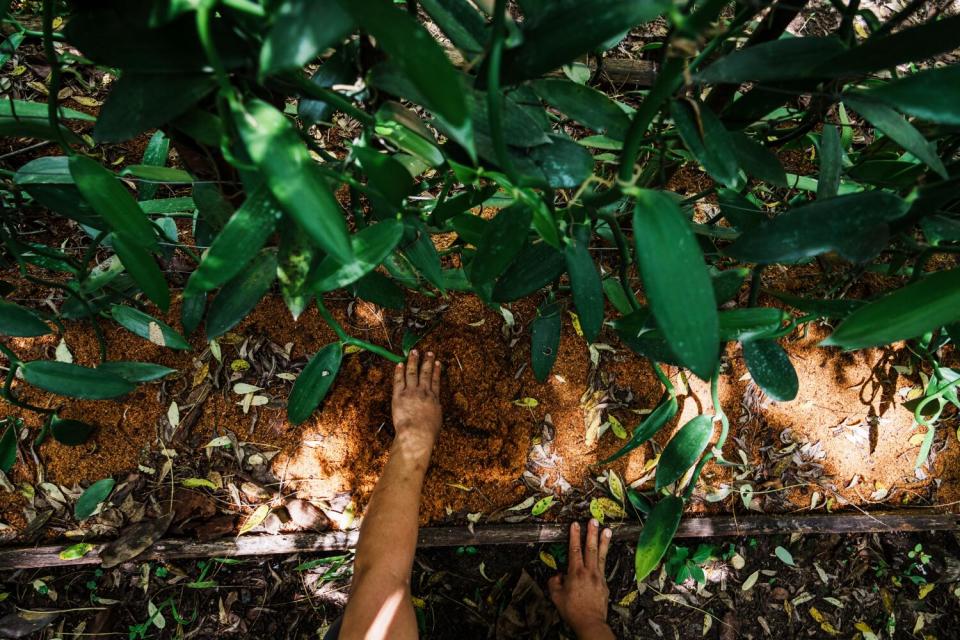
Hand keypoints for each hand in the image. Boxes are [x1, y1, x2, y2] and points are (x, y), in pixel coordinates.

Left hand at [391, 350, 441, 456]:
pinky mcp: (399, 395)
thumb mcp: (437, 420)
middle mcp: (423, 392)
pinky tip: (399, 364)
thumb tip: (434, 409)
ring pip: (412, 373)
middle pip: (425, 373)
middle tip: (428, 352)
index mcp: (434, 398)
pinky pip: (399, 380)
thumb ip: (435, 411)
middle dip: (427, 361)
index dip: (436, 370)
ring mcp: (411, 392)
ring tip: (414, 352)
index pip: (435, 381)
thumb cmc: (428, 432)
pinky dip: (399, 371)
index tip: (437, 362)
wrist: (417, 434)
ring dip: (413, 361)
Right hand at [548, 520, 613, 639]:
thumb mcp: (556, 597)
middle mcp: (589, 572)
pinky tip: (605, 553)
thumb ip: (554, 583)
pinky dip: (604, 558)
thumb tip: (557, 576)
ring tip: (607, 530)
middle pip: (591, 548)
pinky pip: (604, 567)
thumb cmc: (573, 611)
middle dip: (592, 533)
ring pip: (602, 555)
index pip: (575, 549)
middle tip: (594, 521)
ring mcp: (599, 577)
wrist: (590, 622)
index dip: (574, 535)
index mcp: (576, 573)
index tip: (575, 524)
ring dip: (604, 541)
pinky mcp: (604, 584)